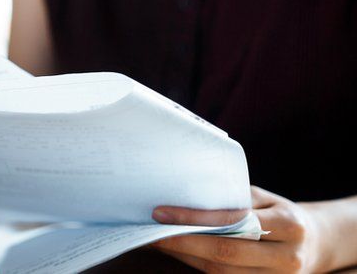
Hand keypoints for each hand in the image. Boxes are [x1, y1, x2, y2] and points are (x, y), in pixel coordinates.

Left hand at [150, 186, 328, 271]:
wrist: (312, 243)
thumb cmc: (277, 212)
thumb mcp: (263, 198)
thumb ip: (232, 199)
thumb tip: (183, 196)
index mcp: (289, 225)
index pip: (235, 222)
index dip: (196, 219)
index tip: (161, 213)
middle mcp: (287, 257)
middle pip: (225, 253)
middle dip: (183, 242)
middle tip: (149, 232)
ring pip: (221, 272)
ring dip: (185, 257)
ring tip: (156, 242)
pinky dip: (196, 266)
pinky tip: (177, 253)